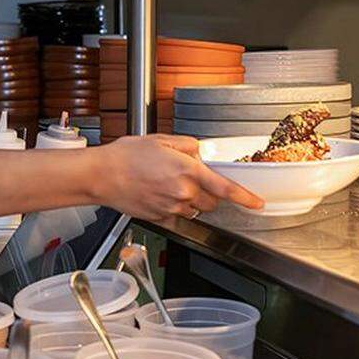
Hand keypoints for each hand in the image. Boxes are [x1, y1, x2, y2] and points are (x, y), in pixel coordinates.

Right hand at [96, 134, 263, 220]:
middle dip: (207, 193)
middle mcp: (182, 192)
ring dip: (189, 201)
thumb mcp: (162, 139)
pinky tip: (157, 195)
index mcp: (187, 170)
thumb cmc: (126, 156)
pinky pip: (176, 217)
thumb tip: (199, 154)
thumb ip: (188, 146)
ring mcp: (171, 208)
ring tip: (166, 185)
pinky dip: (173, 208)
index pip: (225, 188)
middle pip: (211, 202)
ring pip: (194, 210)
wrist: (102, 175)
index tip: (257, 204)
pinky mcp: (160, 218)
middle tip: (187, 180)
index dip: (245, 198)